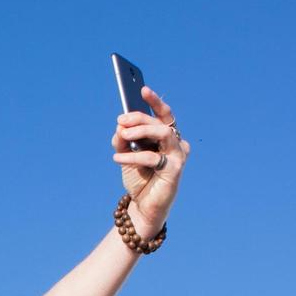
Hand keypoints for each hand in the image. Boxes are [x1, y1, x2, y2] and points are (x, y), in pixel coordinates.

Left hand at [112, 85, 189, 238]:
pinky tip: (117, 158)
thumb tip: (120, 126)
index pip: (164, 115)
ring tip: (122, 135)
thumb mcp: (126, 155)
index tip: (142, 89)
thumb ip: (123, 140)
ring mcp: (178, 156)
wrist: (142, 206)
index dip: (155, 101)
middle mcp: (176, 143)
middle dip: (139, 118)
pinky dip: (133, 156)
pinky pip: (153, 157)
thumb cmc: (139, 178)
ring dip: (141, 130)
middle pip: (160, 122)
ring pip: (163, 133)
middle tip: (120, 121)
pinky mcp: (175, 170)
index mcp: (167, 137)